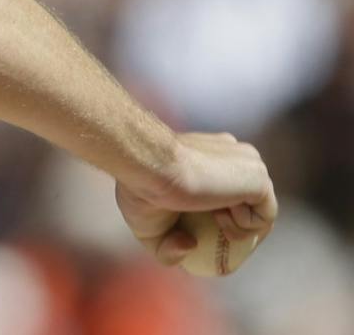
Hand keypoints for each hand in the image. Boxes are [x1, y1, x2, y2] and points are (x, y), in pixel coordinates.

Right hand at [115, 132, 275, 265]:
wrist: (148, 165)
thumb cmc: (140, 187)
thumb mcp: (149, 228)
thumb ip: (169, 248)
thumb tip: (190, 245)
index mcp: (213, 156)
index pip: (235, 191)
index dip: (226, 222)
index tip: (205, 237)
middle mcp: (235, 156)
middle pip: (252, 203)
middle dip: (237, 230)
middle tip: (214, 242)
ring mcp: (250, 165)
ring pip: (260, 211)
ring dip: (236, 227)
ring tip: (210, 218)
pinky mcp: (259, 179)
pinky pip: (265, 217)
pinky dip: (243, 228)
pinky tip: (218, 213)